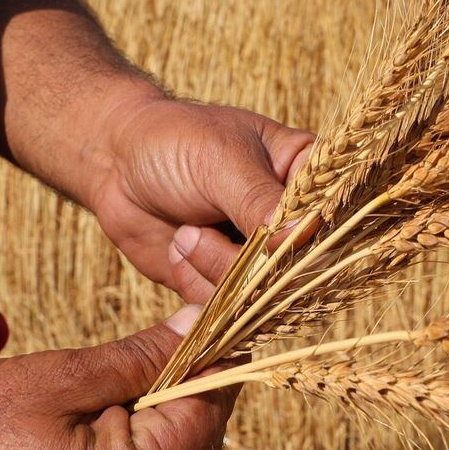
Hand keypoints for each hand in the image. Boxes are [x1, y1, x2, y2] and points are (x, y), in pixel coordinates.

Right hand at [0, 308, 233, 449]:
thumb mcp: (57, 380)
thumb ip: (141, 357)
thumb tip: (200, 326)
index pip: (210, 411)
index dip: (214, 356)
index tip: (207, 315)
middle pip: (201, 443)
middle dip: (193, 386)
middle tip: (165, 336)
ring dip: (167, 418)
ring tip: (128, 375)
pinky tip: (107, 420)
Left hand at [85, 97, 313, 302]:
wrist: (114, 163)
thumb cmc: (174, 142)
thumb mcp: (220, 162)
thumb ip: (261, 201)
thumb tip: (305, 235)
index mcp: (306, 175)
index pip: (334, 215)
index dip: (308, 236)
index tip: (265, 236)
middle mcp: (291, 220)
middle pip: (301, 266)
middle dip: (248, 261)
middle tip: (195, 230)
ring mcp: (261, 254)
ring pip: (262, 293)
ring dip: (214, 270)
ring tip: (183, 233)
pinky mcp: (228, 281)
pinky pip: (228, 307)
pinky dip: (196, 283)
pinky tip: (177, 249)